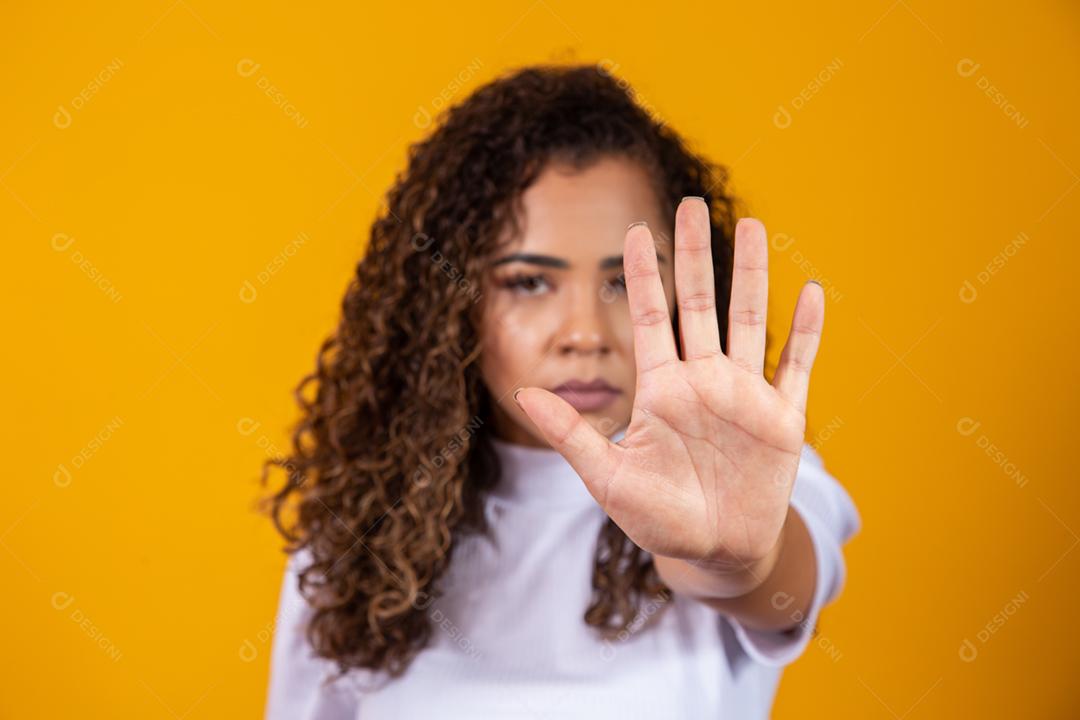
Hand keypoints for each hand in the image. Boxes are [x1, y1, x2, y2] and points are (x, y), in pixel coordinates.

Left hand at [514, 198, 824, 574]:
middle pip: (699, 304)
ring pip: (749, 321)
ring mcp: (744, 395)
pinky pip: (796, 366)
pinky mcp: (782, 419)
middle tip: (689, 202)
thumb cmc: (658, 517)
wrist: (715, 552)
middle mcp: (703, 381)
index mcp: (662, 389)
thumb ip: (571, 434)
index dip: (644, 275)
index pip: (651, 318)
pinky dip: (805, 332)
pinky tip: (811, 292)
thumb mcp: (608, 477)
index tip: (634, 229)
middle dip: (694, 254)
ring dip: (751, 275)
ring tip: (751, 225)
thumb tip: (522, 392)